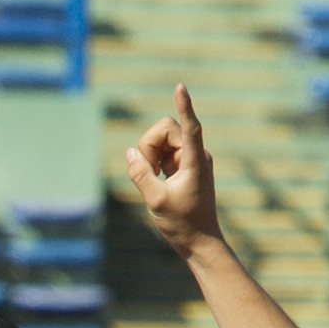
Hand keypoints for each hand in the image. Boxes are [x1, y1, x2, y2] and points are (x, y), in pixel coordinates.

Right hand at [124, 84, 223, 255]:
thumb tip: (129, 153)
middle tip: (148, 174)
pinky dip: (153, 162)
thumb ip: (141, 174)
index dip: (184, 106)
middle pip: (164, 129)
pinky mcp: (183, 165)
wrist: (199, 240)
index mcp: (194, 161)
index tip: (180, 87)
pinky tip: (156, 180)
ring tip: (153, 180)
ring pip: (160, 139)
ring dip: (149, 155)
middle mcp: (195, 154)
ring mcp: (190, 158)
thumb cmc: (182, 223)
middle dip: (149, 146)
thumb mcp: (155, 201)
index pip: (190, 127)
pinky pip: (162, 151)